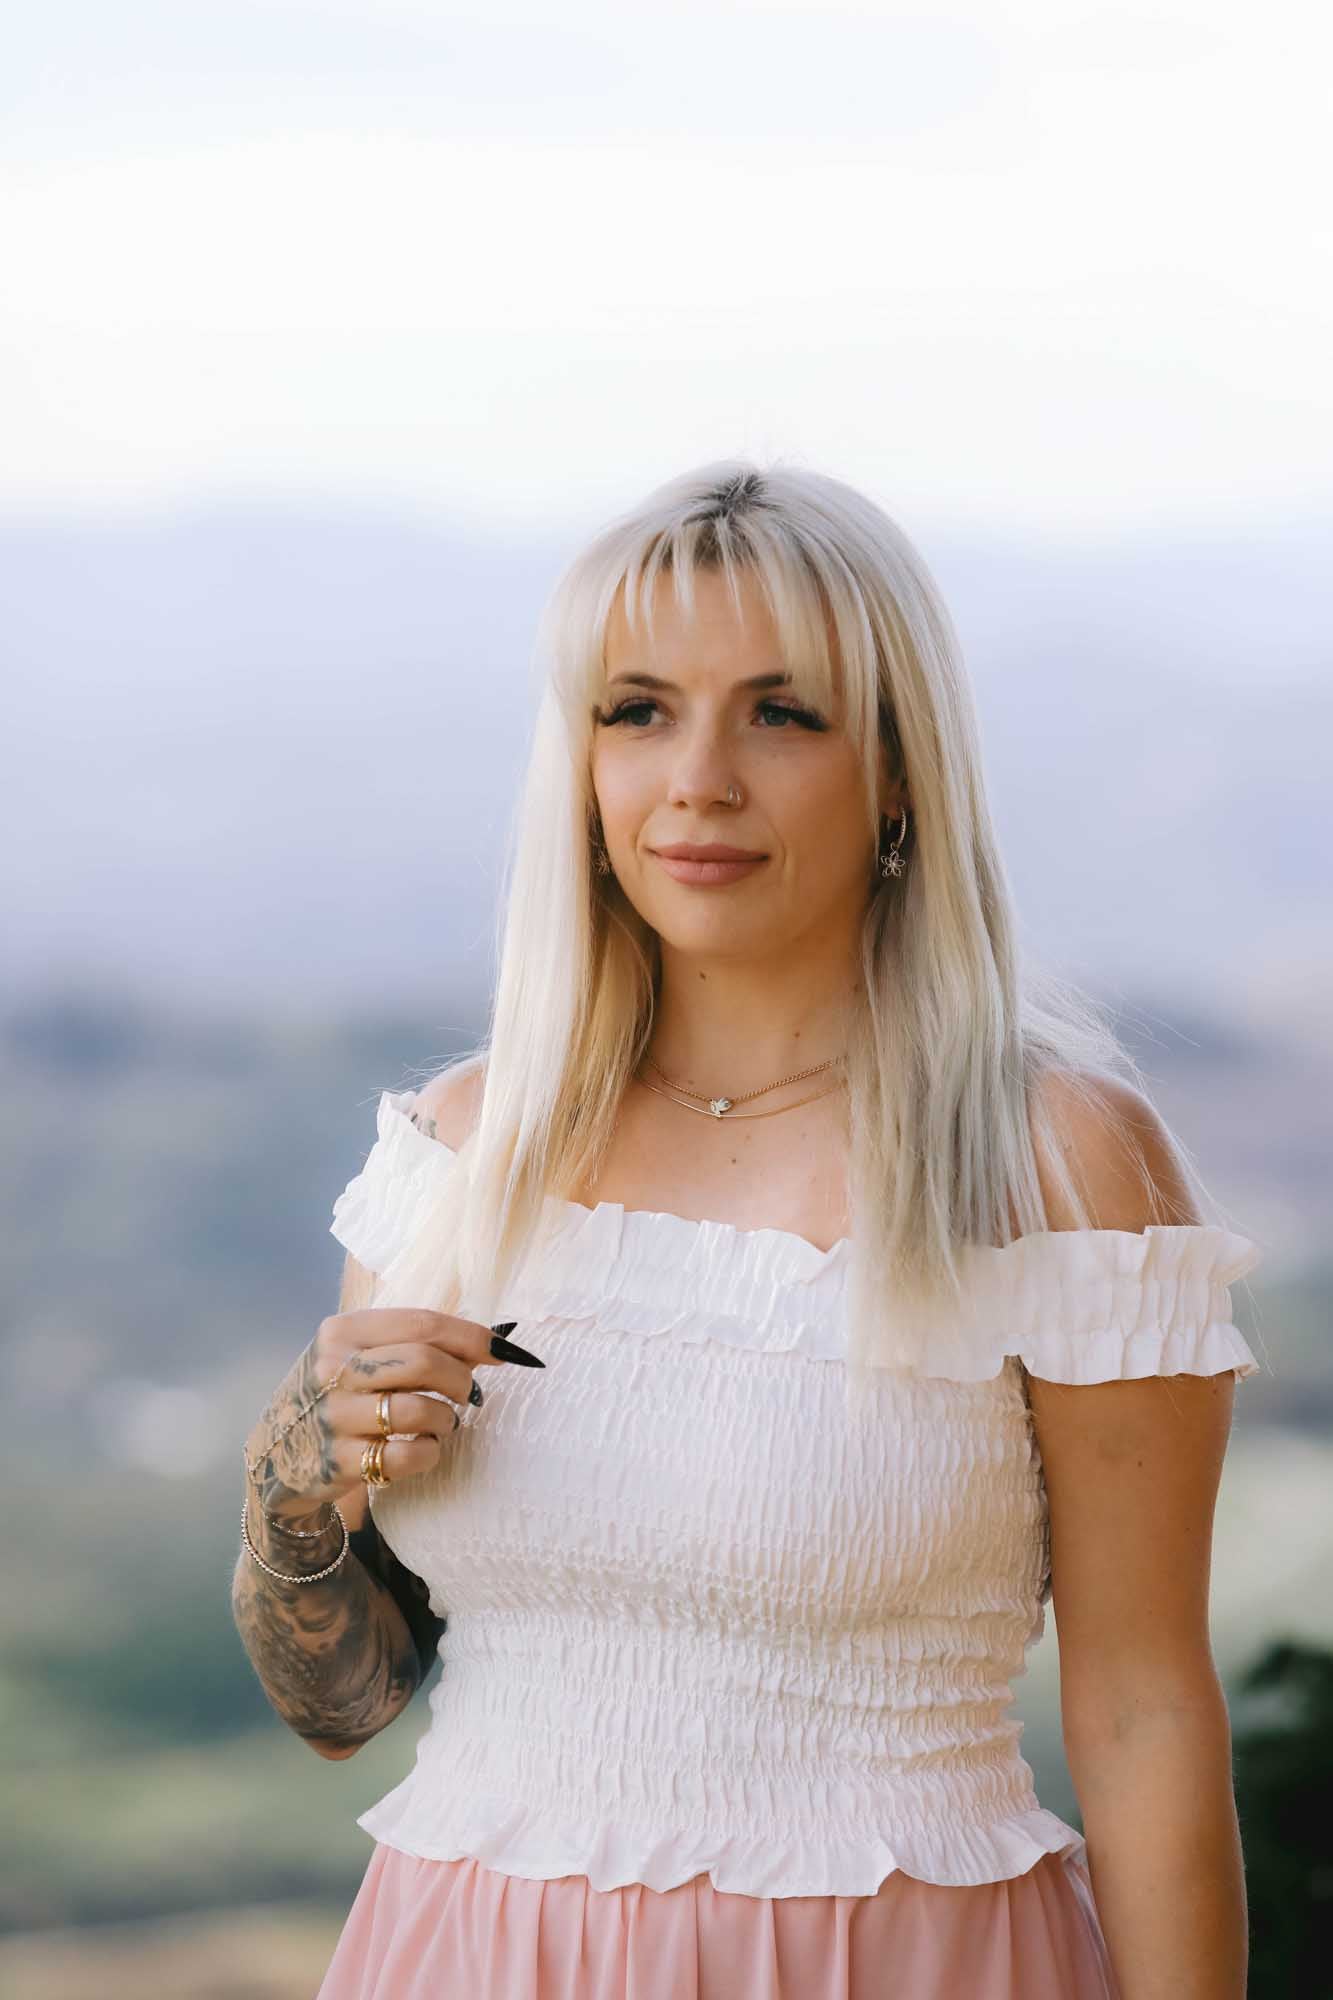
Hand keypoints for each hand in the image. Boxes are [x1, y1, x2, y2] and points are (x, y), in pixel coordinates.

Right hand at [244, 1307, 515, 1526]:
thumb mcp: (358, 1355)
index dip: (472, 1336)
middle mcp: (333, 1369)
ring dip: (446, 1420)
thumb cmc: (336, 1394)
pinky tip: (423, 1449)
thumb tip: (494, 1340)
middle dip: (462, 1379)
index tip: (505, 1350)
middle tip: (469, 1393)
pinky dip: (429, 1453)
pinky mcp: (340, 1461)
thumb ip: (412, 1343)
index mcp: (342, 1332)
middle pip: (425, 1362)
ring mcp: (334, 1416)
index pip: (422, 1323)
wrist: (275, 1453)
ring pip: (420, 1410)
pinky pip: (408, 1456)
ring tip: (442, 1423)